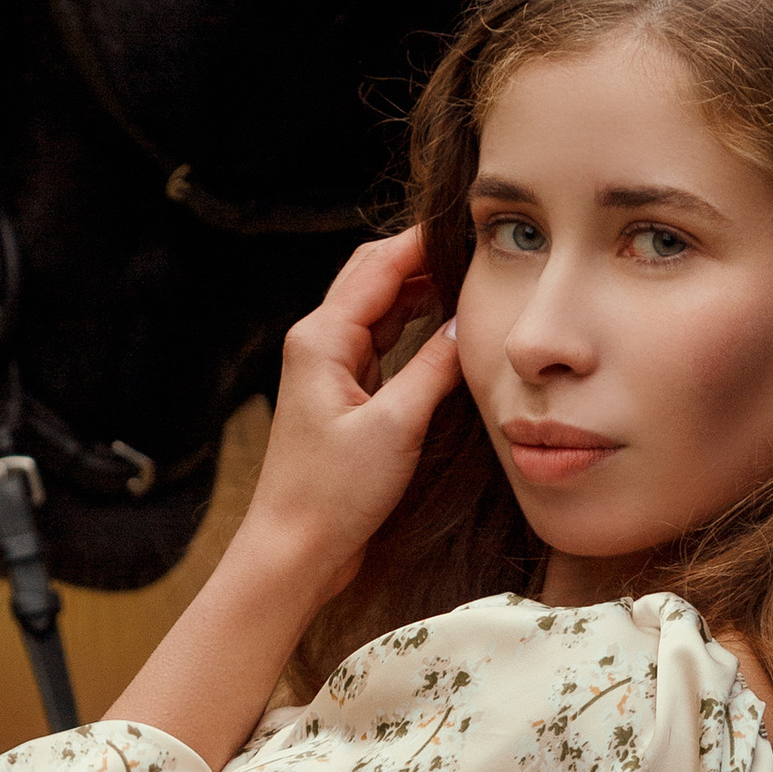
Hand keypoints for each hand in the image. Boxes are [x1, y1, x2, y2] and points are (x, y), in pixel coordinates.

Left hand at [242, 228, 466, 599]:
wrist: (295, 550)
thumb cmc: (332, 495)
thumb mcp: (395, 427)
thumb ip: (435, 369)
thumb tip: (470, 326)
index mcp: (321, 338)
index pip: (379, 266)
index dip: (425, 240)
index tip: (470, 220)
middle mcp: (320, 344)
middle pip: (375, 276)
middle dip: (423, 255)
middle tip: (477, 242)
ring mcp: (330, 368)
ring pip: (381, 308)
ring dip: (421, 289)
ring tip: (471, 273)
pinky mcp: (345, 395)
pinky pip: (384, 342)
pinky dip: (416, 326)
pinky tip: (446, 322)